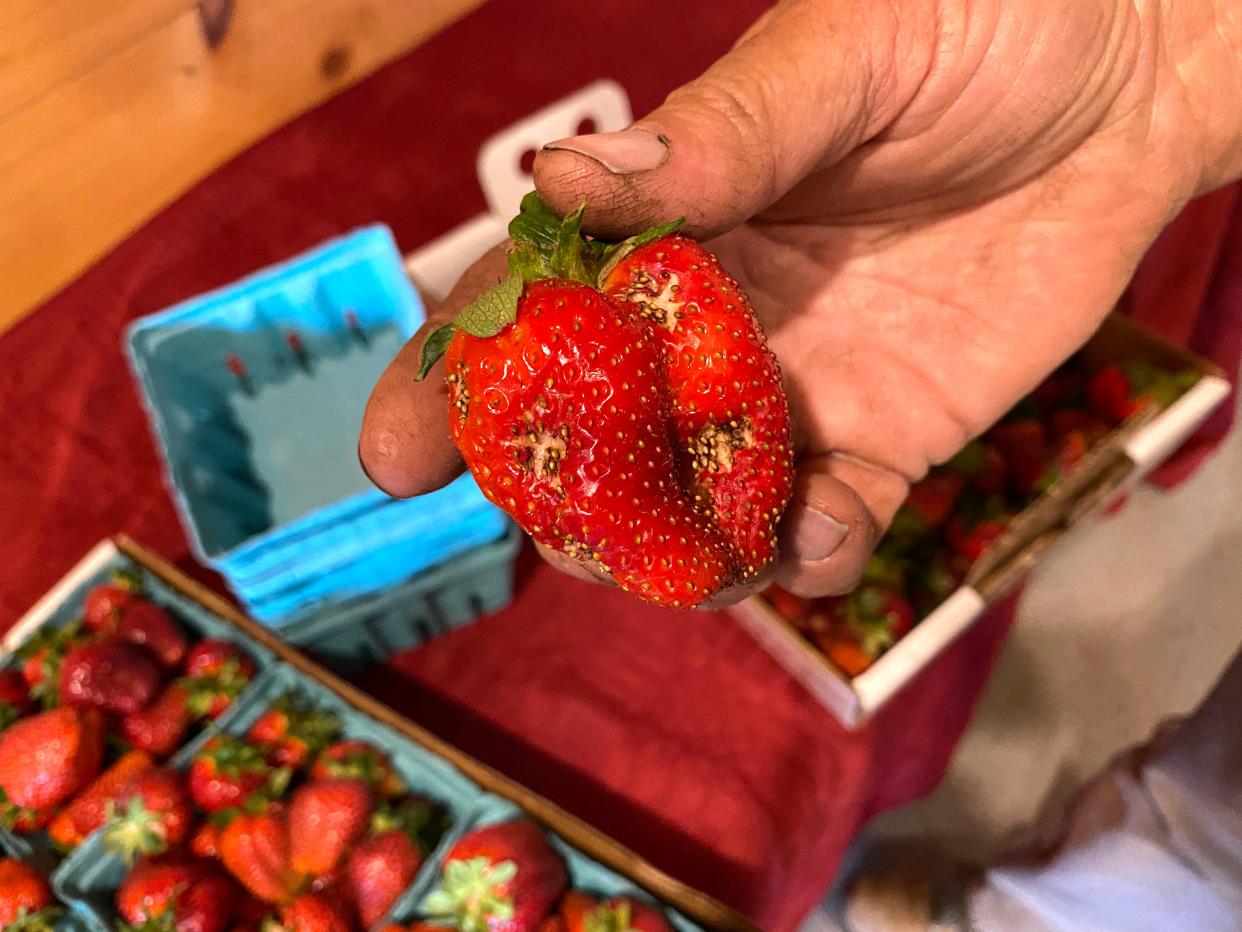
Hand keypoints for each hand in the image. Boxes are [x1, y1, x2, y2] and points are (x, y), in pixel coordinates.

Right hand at [361, 0, 1241, 599]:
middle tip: (580, 536)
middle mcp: (710, 321)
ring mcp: (793, 391)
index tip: (395, 456)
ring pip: (695, 507)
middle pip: (594, 436)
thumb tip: (564, 183)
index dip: (454, 382)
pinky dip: (811, 557)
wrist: (1129, 77)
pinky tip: (830, 528)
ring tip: (710, 557)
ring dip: (681, 556)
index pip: (530, 308)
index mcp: (667, 223)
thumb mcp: (838, 59)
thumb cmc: (972, 25)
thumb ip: (717, 136)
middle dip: (569, 503)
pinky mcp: (885, 439)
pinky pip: (824, 528)